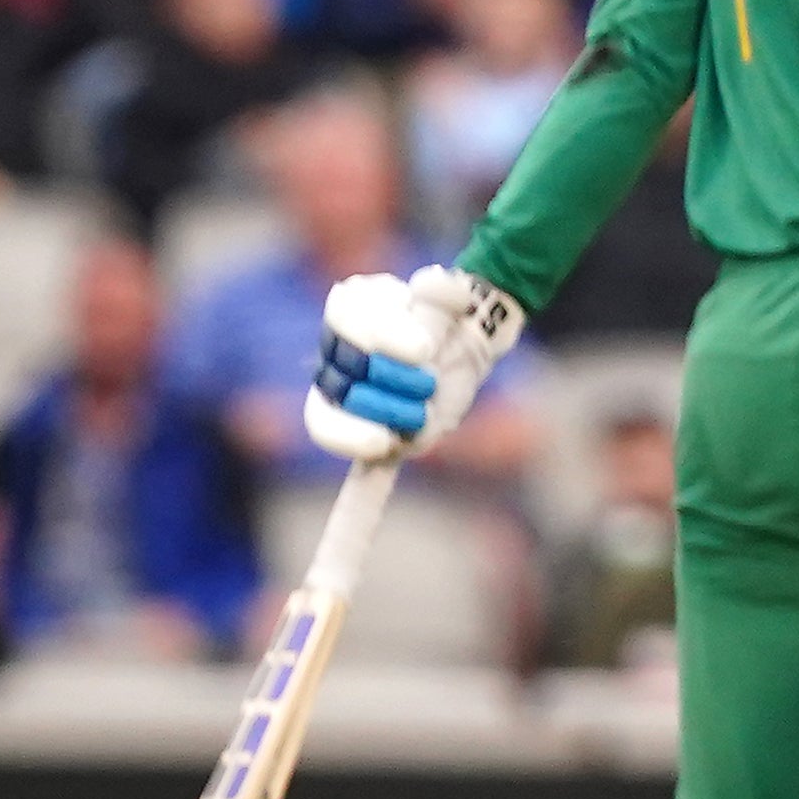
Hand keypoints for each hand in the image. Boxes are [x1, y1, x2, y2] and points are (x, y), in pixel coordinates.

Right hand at [305, 265, 526, 463]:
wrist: (461, 340)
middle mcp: (337, 354)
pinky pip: (341, 448)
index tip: (424, 350)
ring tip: (419, 413)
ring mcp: (343, 393)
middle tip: (427, 383)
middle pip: (344, 372)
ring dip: (382, 417)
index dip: (382, 337)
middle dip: (389, 383)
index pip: (345, 323)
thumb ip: (444, 290)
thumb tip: (435, 286)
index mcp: (350, 313)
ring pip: (339, 412)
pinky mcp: (363, 428)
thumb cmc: (448, 317)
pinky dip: (347, 475)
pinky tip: (347, 513)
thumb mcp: (451, 298)